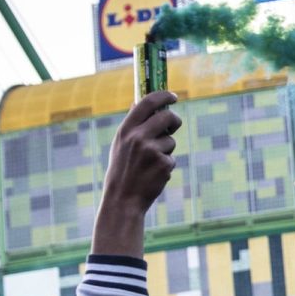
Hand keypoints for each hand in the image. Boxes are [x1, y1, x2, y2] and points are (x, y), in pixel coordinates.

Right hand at [102, 91, 180, 212]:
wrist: (122, 199)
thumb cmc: (121, 171)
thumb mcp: (119, 145)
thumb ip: (131, 125)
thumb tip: (138, 103)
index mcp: (126, 130)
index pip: (147, 103)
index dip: (163, 96)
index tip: (172, 96)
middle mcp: (138, 137)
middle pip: (167, 117)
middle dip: (174, 120)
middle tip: (174, 125)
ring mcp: (151, 150)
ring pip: (170, 141)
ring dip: (166, 151)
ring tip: (150, 164)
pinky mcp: (163, 164)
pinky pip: (171, 159)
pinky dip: (165, 166)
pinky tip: (153, 175)